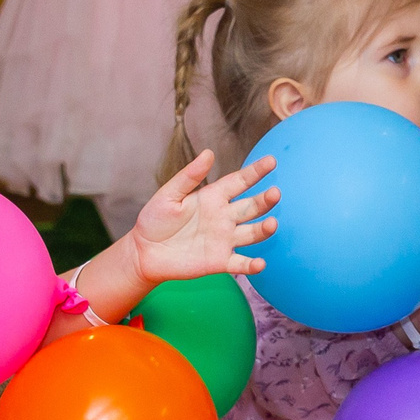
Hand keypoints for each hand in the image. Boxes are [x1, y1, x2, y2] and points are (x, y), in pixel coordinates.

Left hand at [129, 149, 279, 280]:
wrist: (145, 253)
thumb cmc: (155, 220)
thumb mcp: (168, 195)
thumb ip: (189, 176)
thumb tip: (208, 153)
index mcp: (213, 197)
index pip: (239, 182)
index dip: (255, 172)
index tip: (271, 161)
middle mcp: (224, 217)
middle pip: (251, 207)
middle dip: (265, 200)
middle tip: (275, 193)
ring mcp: (225, 240)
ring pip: (252, 233)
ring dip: (264, 229)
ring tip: (272, 224)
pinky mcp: (221, 262)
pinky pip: (241, 264)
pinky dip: (252, 265)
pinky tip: (259, 264)